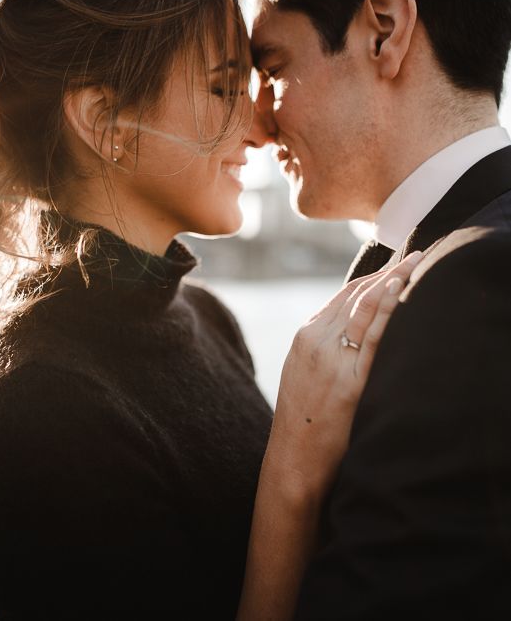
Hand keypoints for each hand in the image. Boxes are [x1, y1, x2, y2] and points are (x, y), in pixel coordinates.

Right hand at [269, 250, 423, 503]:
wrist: (293, 458)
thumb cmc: (303, 420)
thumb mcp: (304, 373)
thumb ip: (324, 347)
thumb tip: (353, 330)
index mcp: (304, 337)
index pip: (343, 296)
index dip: (373, 276)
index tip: (396, 263)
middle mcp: (315, 340)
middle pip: (356, 295)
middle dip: (388, 271)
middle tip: (417, 253)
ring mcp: (331, 359)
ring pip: (364, 307)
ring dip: (393, 280)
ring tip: (418, 262)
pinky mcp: (348, 381)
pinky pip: (372, 336)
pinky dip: (387, 308)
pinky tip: (402, 290)